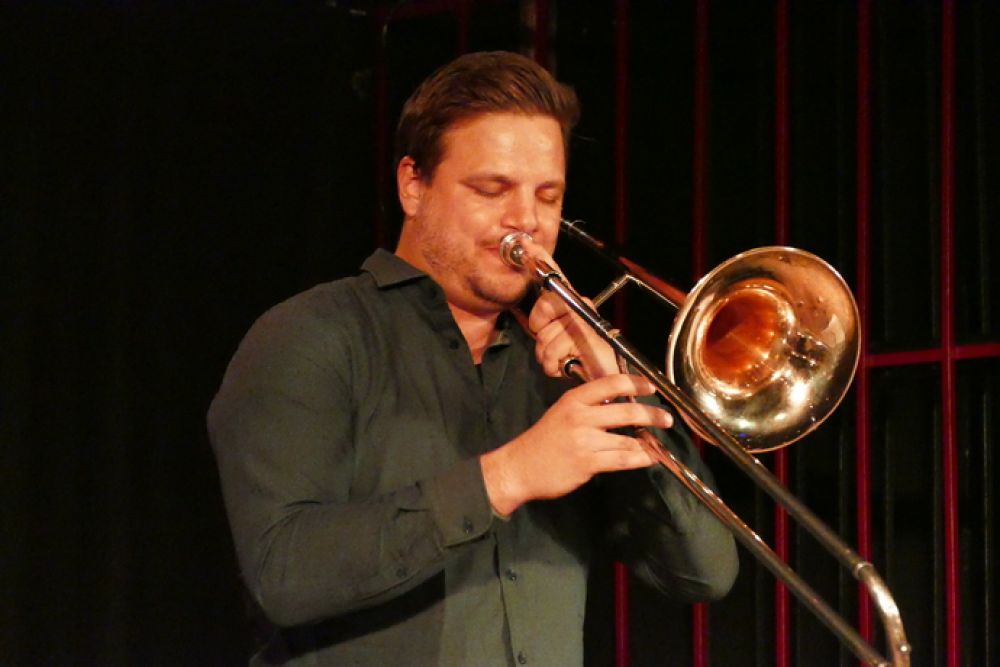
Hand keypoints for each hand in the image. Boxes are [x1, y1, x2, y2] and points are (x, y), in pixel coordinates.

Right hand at [480, 374, 673, 515]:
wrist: (519, 467)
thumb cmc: (542, 441)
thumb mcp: (561, 413)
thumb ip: (588, 408)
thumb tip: (622, 406)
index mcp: (574, 400)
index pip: (611, 383)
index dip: (636, 384)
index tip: (652, 388)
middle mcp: (580, 416)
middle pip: (627, 411)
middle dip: (652, 415)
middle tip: (666, 419)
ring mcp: (584, 440)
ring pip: (629, 440)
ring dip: (647, 443)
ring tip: (657, 445)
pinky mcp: (587, 463)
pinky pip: (623, 459)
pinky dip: (640, 459)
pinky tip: (648, 458)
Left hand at [519, 238, 618, 379]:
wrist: (604, 378)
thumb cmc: (580, 357)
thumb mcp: (554, 338)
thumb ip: (542, 325)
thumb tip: (533, 314)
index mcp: (572, 302)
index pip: (555, 277)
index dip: (541, 258)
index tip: (528, 244)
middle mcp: (580, 306)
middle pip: (543, 306)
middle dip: (541, 331)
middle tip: (555, 343)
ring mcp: (585, 321)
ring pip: (545, 337)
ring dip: (548, 355)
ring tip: (563, 357)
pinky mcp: (587, 339)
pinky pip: (553, 352)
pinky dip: (554, 366)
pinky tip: (568, 365)